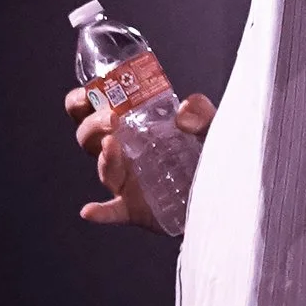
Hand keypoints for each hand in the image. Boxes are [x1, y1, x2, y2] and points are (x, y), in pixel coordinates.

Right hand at [64, 81, 214, 227]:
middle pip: (90, 137)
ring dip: (105, 157)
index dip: (82, 101)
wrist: (223, 194)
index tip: (88, 93)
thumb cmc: (208, 156)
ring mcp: (128, 182)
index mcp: (132, 127)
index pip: (93, 111)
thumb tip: (183, 113)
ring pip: (105, 169)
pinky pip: (113, 212)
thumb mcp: (211, 127)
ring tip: (112, 145)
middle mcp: (124, 153)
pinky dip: (100, 212)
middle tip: (112, 118)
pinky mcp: (135, 209)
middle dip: (94, 124)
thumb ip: (203, 113)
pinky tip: (90, 211)